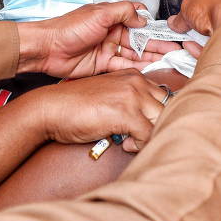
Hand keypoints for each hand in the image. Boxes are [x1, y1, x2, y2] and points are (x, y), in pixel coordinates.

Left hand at [18, 1, 179, 78]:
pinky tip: (151, 69)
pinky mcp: (103, 65)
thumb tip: (143, 17)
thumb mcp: (99, 13)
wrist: (47, 48)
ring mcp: (108, 49)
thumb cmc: (69, 27)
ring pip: (135, 54)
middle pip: (140, 39)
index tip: (170, 33)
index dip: (154, 28)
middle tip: (176, 51)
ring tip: (169, 61)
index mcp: (112, 17)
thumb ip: (123, 12)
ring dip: (151, 57)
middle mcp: (112, 33)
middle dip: (157, 45)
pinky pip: (124, 66)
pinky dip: (137, 68)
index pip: (139, 21)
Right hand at [29, 69, 166, 150]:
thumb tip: (150, 123)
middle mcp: (137, 82)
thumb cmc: (76, 107)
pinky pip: (149, 135)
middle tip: (140, 136)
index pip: (166, 96)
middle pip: (169, 107)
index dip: (159, 115)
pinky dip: (139, 145)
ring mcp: (133, 96)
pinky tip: (123, 144)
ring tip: (130, 140)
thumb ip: (131, 102)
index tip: (146, 128)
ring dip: (150, 135)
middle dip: (159, 125)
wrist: (52, 108)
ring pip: (163, 120)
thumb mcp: (110, 96)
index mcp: (134, 76)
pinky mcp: (126, 113)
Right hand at [167, 0, 220, 54]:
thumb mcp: (189, 5)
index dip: (200, 9)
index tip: (190, 17)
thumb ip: (181, 15)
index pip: (215, 0)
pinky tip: (198, 51)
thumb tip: (176, 21)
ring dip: (203, 40)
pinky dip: (209, 51)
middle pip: (218, 20)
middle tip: (190, 30)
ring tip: (191, 42)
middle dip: (201, 27)